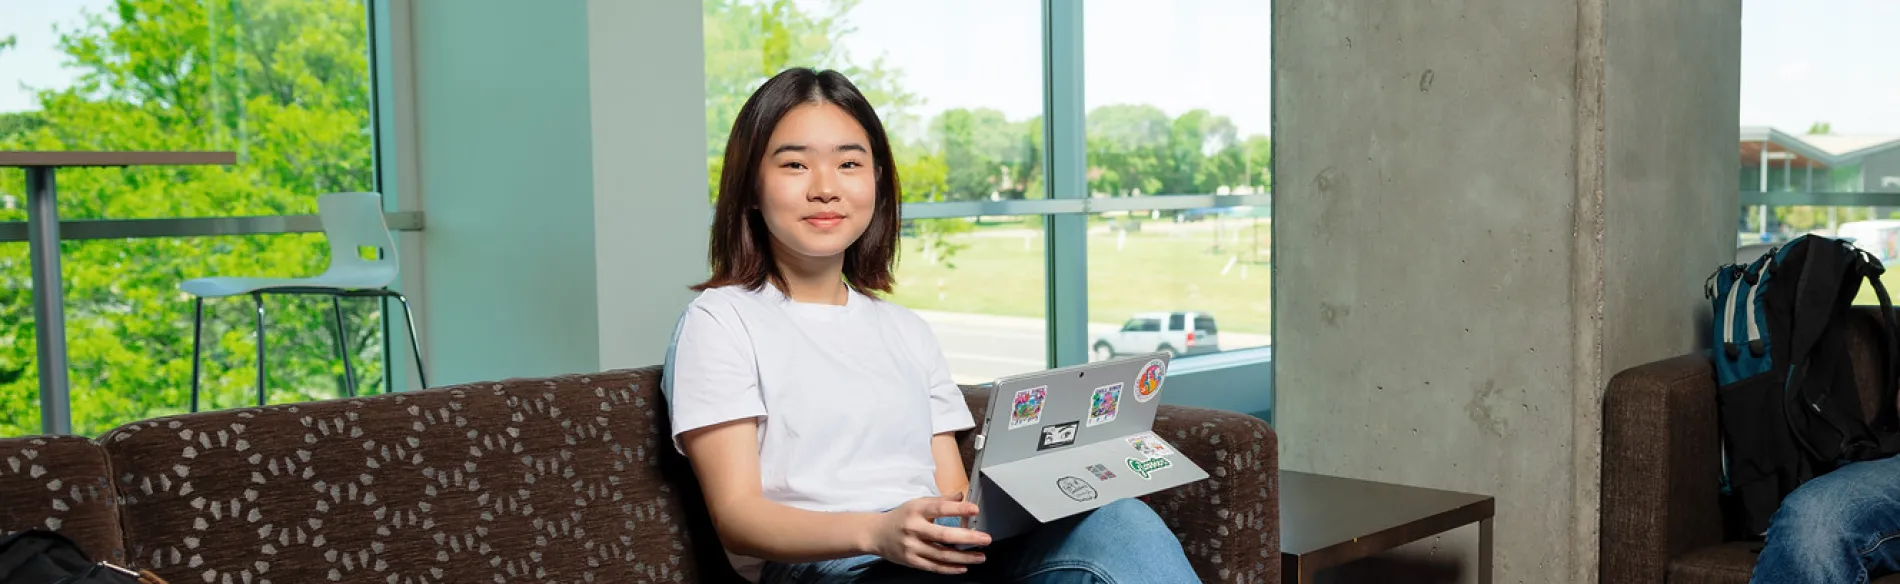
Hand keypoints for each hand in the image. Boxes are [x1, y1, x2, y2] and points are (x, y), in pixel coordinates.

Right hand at [864, 493, 991, 574]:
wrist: (876, 534)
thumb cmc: (901, 517)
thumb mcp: (918, 503)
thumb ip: (940, 501)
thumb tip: (961, 496)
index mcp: (916, 510)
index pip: (939, 508)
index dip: (958, 509)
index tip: (975, 509)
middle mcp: (913, 528)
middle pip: (943, 535)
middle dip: (967, 538)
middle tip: (985, 539)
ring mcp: (912, 546)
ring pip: (941, 555)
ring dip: (964, 557)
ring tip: (980, 556)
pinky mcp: (911, 561)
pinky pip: (933, 566)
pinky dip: (950, 569)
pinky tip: (963, 567)